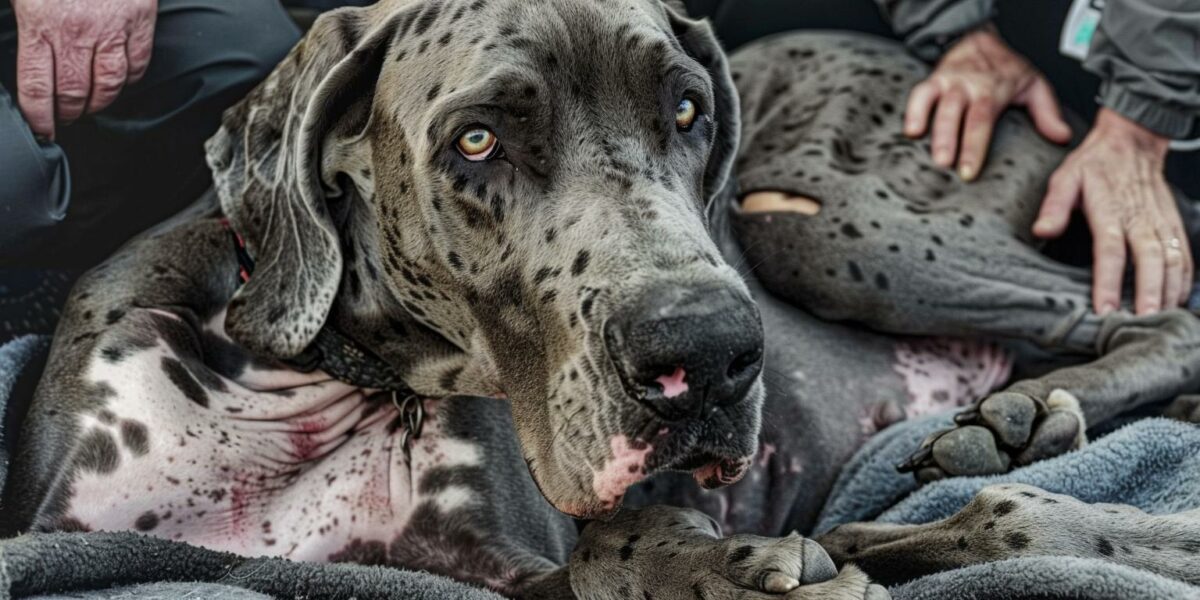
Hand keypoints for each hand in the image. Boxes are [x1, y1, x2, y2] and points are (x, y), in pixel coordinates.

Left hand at [12, 0, 157, 138]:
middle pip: (74, 93)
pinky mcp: (139, 21)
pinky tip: (119, 80)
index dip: (39, 117)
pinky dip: (130, 79)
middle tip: (67, 117)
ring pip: (109, 85)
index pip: (36, 88)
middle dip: (69, 113)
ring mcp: (112, 28)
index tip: (42, 131)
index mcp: (40, 24)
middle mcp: (77, 32)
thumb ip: (26, 23)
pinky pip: (138, 63)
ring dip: (99, 102)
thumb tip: (28, 59)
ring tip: (92, 104)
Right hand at [904, 26, 1071, 180]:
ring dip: (932, 130)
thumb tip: (1061, 137)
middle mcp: (968, 86)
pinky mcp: (932, 81)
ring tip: (928, 155)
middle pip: (956, 114)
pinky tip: (910, 132)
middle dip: (949, 140)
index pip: (983, 120)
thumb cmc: (1005, 68)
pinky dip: (912, 112)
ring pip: (936, 104)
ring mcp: (948, 83)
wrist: (979, 39)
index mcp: (992, 90)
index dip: (974, 147)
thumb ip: (1047, 112)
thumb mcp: (1033, 85)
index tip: (969, 171)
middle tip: (945, 165)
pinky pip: (919, 94)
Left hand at [1033, 108, 1189, 315]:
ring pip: (1173, 259)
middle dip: (1148, 293)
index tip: (1104, 308)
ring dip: (1169, 290)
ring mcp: (1161, 222)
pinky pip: (1184, 254)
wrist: (1132, 142)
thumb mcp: (1065, 177)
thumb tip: (1041, 230)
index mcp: (1110, 209)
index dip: (1108, 281)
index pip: (1110, 250)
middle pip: (1150, 259)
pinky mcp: (1173, 224)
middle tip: (1143, 322)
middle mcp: (1141, 217)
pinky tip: (1177, 301)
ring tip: (1162, 319)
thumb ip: (1054, 205)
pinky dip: (1184, 279)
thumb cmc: (1094, 164)